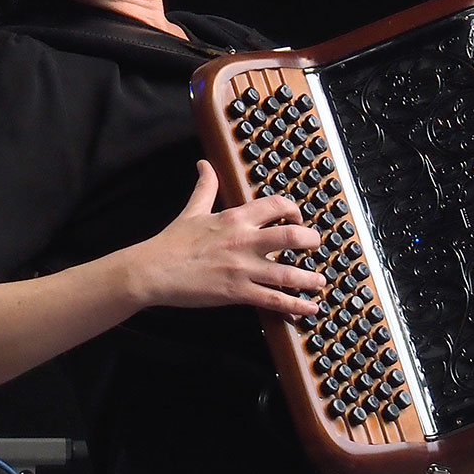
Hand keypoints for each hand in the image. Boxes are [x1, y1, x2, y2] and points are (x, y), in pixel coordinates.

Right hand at [130, 160, 326, 315]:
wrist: (153, 270)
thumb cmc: (172, 242)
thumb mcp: (192, 210)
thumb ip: (205, 187)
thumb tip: (204, 164)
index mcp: (235, 218)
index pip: (276, 205)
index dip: (294, 210)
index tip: (298, 218)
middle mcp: (244, 240)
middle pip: (292, 236)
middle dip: (312, 241)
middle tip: (316, 246)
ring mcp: (242, 268)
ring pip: (289, 273)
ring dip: (310, 278)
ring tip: (320, 282)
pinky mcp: (237, 292)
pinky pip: (274, 300)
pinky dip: (296, 306)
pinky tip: (309, 309)